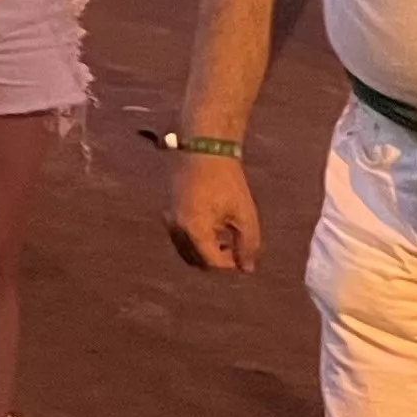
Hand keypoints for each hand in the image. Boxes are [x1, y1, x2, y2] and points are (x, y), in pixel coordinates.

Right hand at [167, 151, 264, 272]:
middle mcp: (176, 228)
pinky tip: (213, 227)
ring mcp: (169, 219)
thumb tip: (246, 268)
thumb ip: (248, 244)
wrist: (203, 148)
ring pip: (185, 250)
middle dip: (216, 260)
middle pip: (195, 260)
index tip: (244, 255)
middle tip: (235, 250)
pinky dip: (195, 240)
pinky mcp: (168, 211)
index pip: (212, 262)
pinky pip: (180, 237)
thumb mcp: (244, 213)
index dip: (230, 264)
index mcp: (194, 229)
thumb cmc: (226, 180)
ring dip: (205, 251)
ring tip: (225, 238)